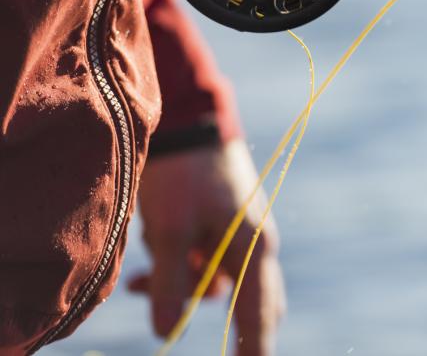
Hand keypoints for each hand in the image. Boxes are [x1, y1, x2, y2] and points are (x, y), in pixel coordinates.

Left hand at [130, 139, 284, 355]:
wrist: (188, 120)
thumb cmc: (182, 175)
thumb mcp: (168, 231)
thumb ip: (170, 284)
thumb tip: (168, 333)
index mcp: (254, 248)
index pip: (258, 314)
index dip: (254, 349)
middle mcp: (257, 244)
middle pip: (245, 301)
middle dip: (209, 312)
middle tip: (182, 317)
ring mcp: (242, 233)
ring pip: (216, 282)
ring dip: (182, 285)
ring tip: (141, 276)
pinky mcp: (225, 223)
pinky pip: (206, 261)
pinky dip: (181, 267)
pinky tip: (151, 256)